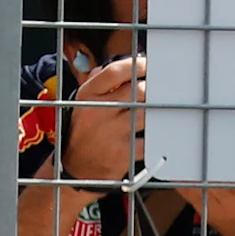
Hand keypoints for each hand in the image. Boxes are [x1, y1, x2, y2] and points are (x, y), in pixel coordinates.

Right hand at [58, 55, 145, 184]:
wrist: (76, 170)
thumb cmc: (82, 133)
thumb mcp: (81, 103)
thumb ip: (97, 82)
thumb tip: (120, 66)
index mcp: (88, 96)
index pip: (114, 72)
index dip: (135, 65)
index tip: (146, 65)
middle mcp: (100, 112)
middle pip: (137, 91)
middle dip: (151, 88)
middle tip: (157, 88)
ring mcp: (114, 133)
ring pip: (146, 113)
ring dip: (156, 109)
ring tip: (158, 108)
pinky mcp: (125, 153)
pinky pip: (150, 139)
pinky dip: (156, 134)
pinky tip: (158, 131)